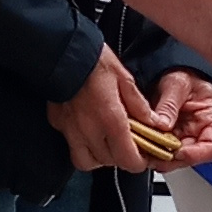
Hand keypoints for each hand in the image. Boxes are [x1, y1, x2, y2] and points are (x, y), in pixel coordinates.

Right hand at [46, 48, 167, 173]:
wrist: (63, 49)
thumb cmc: (94, 60)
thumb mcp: (125, 80)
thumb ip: (140, 107)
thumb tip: (154, 124)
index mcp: (110, 119)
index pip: (128, 160)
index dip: (139, 163)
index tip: (145, 156)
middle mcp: (89, 130)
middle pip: (109, 163)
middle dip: (122, 158)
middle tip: (129, 146)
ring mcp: (70, 130)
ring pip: (86, 162)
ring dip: (100, 158)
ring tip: (108, 143)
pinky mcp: (58, 124)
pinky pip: (72, 146)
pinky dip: (83, 146)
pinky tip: (90, 132)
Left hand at [150, 69, 211, 166]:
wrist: (170, 73)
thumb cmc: (183, 76)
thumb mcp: (177, 83)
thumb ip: (170, 104)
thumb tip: (163, 125)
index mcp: (211, 119)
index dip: (196, 155)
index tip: (178, 152)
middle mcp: (199, 133)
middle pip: (190, 157)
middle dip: (171, 159)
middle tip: (153, 154)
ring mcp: (183, 138)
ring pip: (174, 158)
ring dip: (158, 158)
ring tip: (144, 151)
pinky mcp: (168, 139)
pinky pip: (161, 151)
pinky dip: (151, 152)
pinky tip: (141, 146)